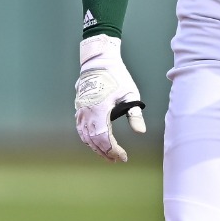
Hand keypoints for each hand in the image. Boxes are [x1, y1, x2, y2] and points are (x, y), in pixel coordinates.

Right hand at [74, 35, 144, 161]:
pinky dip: (87, 138)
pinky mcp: (79, 107)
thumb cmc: (117, 76)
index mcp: (100, 109)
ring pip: (85, 136)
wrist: (99, 61)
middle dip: (105, 152)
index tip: (123, 157)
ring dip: (95, 147)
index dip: (113, 150)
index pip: (104, 138)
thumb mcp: (130, 94)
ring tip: (107, 155)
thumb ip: (135, 114)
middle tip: (117, 159)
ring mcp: (80, 110)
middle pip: (94, 140)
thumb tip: (140, 131)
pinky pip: (80, 128)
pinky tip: (95, 143)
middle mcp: (87, 111)